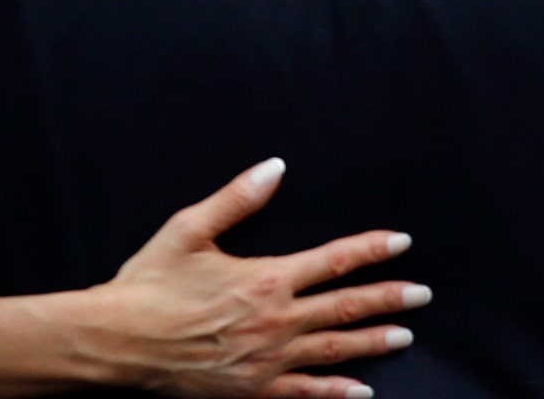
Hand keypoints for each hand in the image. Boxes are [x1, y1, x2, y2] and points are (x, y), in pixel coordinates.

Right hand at [74, 159, 426, 397]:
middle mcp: (276, 321)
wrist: (121, 341)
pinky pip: (306, 393)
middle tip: (422, 294)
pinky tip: (362, 391)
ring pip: (335, 349)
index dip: (370, 249)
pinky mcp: (254, 390)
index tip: (401, 242)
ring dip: (373, 340)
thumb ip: (236, 199)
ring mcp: (269, 360)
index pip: (333, 261)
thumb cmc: (149, 283)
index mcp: (265, 279)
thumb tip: (274, 168)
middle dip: (388, 298)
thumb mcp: (187, 229)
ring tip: (403, 334)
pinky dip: (337, 392)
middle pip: (346, 307)